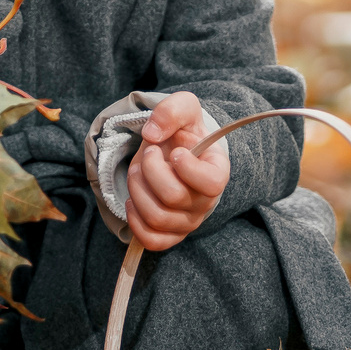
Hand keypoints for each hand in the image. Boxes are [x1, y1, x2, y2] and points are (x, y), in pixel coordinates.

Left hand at [128, 91, 228, 251]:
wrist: (175, 152)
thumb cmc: (184, 133)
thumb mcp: (183, 109)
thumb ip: (171, 111)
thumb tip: (152, 134)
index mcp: (217, 172)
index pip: (212, 183)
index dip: (188, 168)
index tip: (176, 152)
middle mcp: (206, 202)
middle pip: (173, 197)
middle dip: (150, 170)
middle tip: (149, 154)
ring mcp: (188, 221)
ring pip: (156, 217)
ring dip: (137, 190)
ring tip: (138, 172)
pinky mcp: (170, 234)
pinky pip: (151, 240)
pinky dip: (135, 221)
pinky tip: (133, 200)